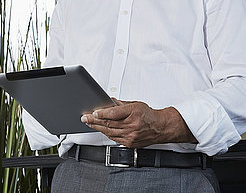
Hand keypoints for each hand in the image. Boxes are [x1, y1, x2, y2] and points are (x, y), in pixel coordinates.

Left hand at [81, 99, 196, 147]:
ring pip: (109, 132)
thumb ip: (121, 104)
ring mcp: (130, 135)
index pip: (115, 113)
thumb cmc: (149, 115)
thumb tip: (108, 102)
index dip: (103, 113)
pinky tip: (100, 129)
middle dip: (94, 120)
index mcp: (133, 112)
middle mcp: (132, 125)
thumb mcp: (136, 104)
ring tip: (89, 123)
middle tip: (85, 118)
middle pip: (109, 123)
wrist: (160, 128)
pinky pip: (114, 138)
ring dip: (97, 127)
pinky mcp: (129, 143)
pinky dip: (106, 133)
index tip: (93, 112)